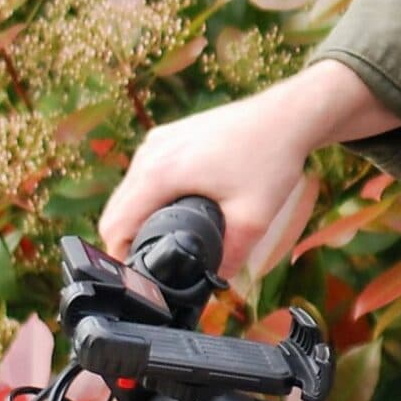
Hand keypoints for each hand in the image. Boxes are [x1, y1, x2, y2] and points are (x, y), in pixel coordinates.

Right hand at [98, 89, 315, 269]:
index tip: (141, 278)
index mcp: (159, 174)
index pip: (115, 226)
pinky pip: (144, 173)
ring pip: (128, 191)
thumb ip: (229, 258)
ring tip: (164, 241)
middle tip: (155, 266)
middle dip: (127, 241)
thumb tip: (212, 283)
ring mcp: (157, 141)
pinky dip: (148, 196)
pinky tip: (175, 209)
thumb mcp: (252, 219)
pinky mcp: (168, 136)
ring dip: (136, 218)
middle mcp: (150, 154)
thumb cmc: (269, 159)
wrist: (285, 116)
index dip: (121, 258)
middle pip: (116, 210)